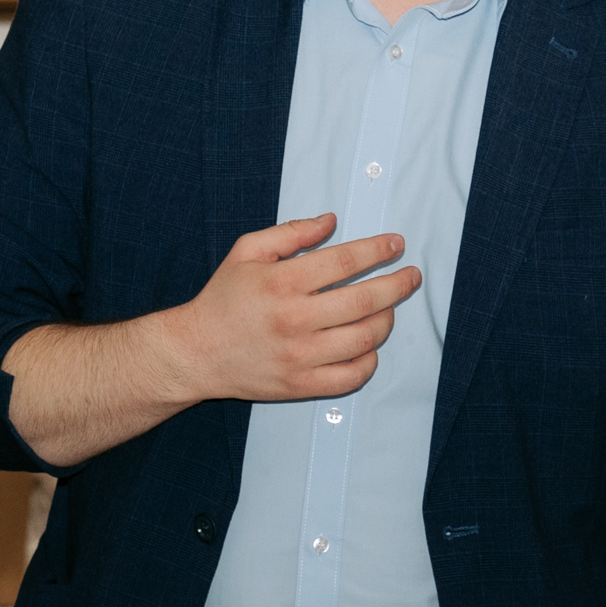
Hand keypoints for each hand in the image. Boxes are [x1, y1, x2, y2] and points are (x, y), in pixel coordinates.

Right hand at [158, 214, 417, 405]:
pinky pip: (352, 376)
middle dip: (398, 284)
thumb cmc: (224, 298)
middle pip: (365, 301)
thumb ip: (291, 232)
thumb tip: (331, 221)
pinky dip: (370, 360)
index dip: (378, 250)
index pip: (345, 261)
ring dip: (387, 319)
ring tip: (389, 308)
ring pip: (365, 339)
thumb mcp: (247, 251)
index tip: (397, 245)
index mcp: (281, 282)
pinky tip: (370, 345)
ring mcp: (299, 356)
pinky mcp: (301, 385)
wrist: (194, 353)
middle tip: (411, 275)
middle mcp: (293, 319)